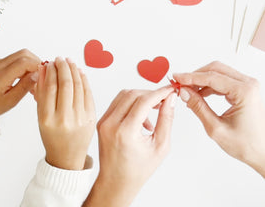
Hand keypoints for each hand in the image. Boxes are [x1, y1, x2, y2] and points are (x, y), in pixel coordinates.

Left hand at [0, 49, 40, 118]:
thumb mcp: (11, 101)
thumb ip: (25, 87)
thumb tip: (37, 75)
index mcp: (0, 75)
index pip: (24, 62)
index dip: (37, 66)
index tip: (43, 75)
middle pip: (24, 54)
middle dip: (36, 63)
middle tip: (40, 76)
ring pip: (22, 54)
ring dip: (32, 63)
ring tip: (34, 78)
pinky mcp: (0, 62)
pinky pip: (17, 58)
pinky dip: (26, 65)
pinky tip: (27, 77)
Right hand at [36, 58, 95, 169]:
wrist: (68, 156)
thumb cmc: (52, 137)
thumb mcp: (40, 118)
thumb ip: (41, 94)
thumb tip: (45, 70)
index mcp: (47, 118)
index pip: (50, 87)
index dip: (51, 71)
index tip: (51, 63)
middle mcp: (64, 118)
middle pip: (65, 84)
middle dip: (63, 67)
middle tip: (60, 59)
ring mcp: (80, 118)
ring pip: (78, 86)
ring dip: (74, 70)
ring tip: (69, 63)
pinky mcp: (91, 117)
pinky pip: (88, 93)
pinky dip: (84, 80)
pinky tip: (80, 73)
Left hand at [83, 87, 176, 206]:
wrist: (116, 181)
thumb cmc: (138, 169)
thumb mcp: (160, 146)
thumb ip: (166, 119)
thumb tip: (171, 99)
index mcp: (125, 132)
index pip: (144, 101)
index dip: (160, 93)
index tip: (170, 90)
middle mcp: (111, 124)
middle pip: (133, 94)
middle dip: (151, 93)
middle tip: (164, 100)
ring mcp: (103, 122)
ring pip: (124, 95)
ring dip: (141, 97)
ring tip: (153, 110)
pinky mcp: (101, 121)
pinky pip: (117, 103)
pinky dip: (131, 104)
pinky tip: (141, 117)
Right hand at [173, 61, 264, 177]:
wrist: (262, 151)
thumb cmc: (247, 144)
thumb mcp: (216, 128)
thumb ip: (198, 107)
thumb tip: (184, 92)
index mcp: (244, 92)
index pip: (211, 77)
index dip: (190, 77)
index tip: (176, 78)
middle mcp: (248, 85)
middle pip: (215, 69)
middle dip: (195, 75)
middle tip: (180, 83)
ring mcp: (247, 86)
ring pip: (218, 73)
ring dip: (200, 80)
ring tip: (187, 91)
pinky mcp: (244, 90)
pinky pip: (222, 81)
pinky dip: (208, 85)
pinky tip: (198, 94)